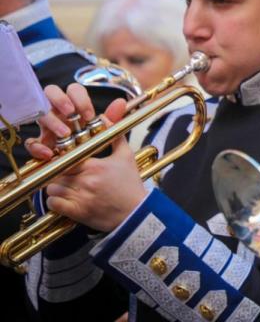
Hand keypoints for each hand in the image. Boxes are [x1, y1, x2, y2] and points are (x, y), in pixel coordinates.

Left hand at [27, 83, 144, 231]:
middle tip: (62, 172)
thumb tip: (105, 117)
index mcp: (95, 165)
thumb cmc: (130, 184)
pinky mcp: (77, 213)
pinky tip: (63, 199)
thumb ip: (113, 135)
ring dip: (55, 187)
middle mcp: (85, 181)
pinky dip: (54, 202)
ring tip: (64, 186)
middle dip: (57, 172)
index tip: (63, 158)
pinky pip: (53, 204)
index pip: (66, 157)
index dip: (61, 157)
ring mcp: (80, 198)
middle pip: (56, 172)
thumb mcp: (126, 157)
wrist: (136, 212)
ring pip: (52, 188)